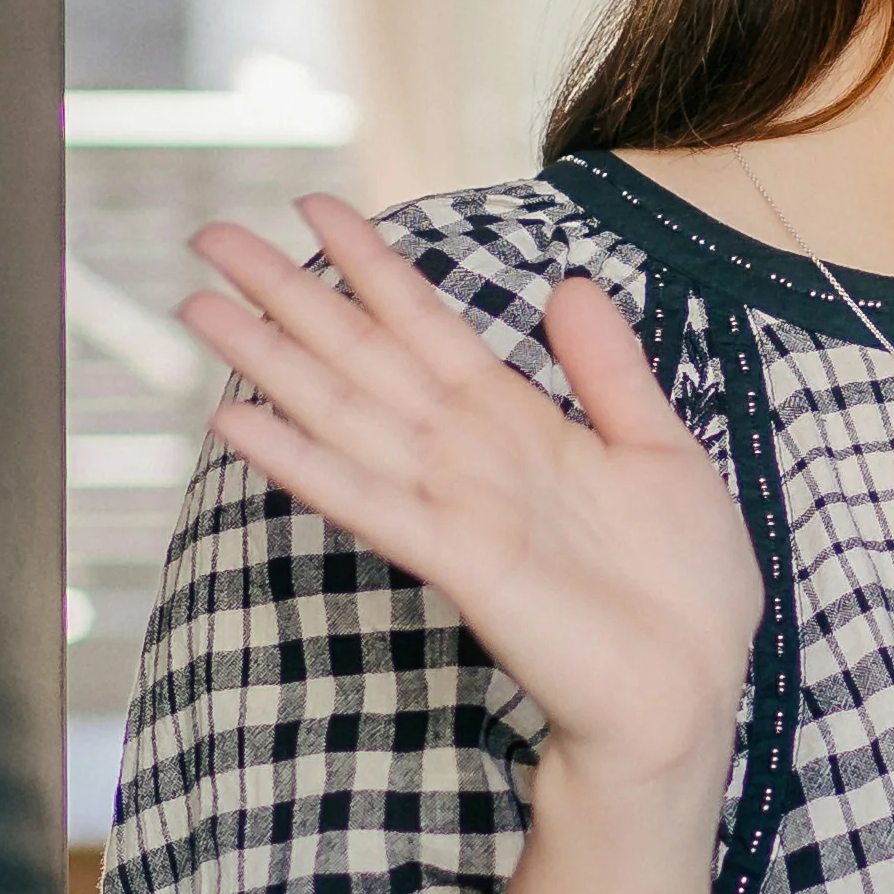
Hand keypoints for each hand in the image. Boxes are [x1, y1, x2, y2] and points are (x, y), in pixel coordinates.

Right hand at [178, 198, 762, 789]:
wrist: (693, 689)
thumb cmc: (683, 588)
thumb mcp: (661, 449)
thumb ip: (609, 370)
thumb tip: (571, 282)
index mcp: (517, 424)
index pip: (425, 325)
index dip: (370, 265)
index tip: (314, 203)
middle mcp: (469, 457)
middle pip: (362, 357)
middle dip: (288, 295)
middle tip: (210, 238)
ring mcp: (456, 506)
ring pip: (346, 414)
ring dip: (270, 362)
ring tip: (200, 311)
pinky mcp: (460, 561)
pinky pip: (371, 501)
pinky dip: (304, 464)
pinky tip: (240, 426)